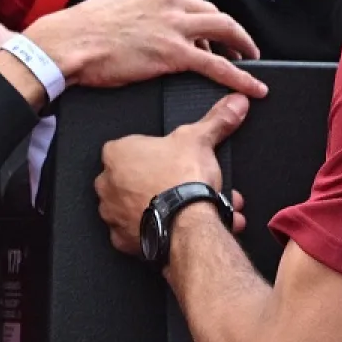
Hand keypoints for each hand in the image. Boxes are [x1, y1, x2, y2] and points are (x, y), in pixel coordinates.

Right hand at [24, 0, 267, 98]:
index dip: (199, 18)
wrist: (68, 42)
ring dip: (243, 46)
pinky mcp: (173, 53)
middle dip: (229, 29)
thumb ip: (128, 3)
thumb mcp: (108, 0)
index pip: (188, 0)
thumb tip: (130, 16)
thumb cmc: (78, 28)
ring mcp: (174, 25)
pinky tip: (252, 87)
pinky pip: (216, 65)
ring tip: (251, 59)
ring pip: (224, 30)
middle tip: (238, 43)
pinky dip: (239, 77)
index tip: (202, 31)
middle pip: (213, 12)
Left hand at [96, 93, 249, 256]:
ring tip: (192, 207)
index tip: (173, 159)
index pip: (131, 147)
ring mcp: (111, 213)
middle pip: (136, 178)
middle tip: (186, 184)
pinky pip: (139, 232)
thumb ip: (216, 120)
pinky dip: (158, 230)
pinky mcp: (121, 238)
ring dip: (163, 207)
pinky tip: (180, 226)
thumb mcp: (201, 140)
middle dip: (163, 182)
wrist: (184, 224)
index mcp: (117, 154)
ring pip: (139, 206)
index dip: (156, 153)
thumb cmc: (183, 181)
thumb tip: (234, 103)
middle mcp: (107, 184)